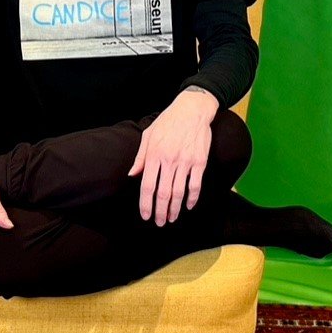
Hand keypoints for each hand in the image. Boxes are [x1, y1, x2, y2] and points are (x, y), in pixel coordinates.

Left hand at [127, 89, 217, 225]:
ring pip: (179, 192)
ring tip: (171, 218)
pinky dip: (192, 198)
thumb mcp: (148, 135)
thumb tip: (132, 175)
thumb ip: (140, 157)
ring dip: (175, 209)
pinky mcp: (200, 161)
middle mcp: (169, 160)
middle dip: (160, 211)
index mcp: (154, 155)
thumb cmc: (168, 122)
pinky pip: (195, 185)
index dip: (145, 204)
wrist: (192, 110)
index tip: (145, 216)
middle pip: (163, 193)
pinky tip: (189, 206)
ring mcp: (185, 162)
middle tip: (159, 222)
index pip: (147, 186)